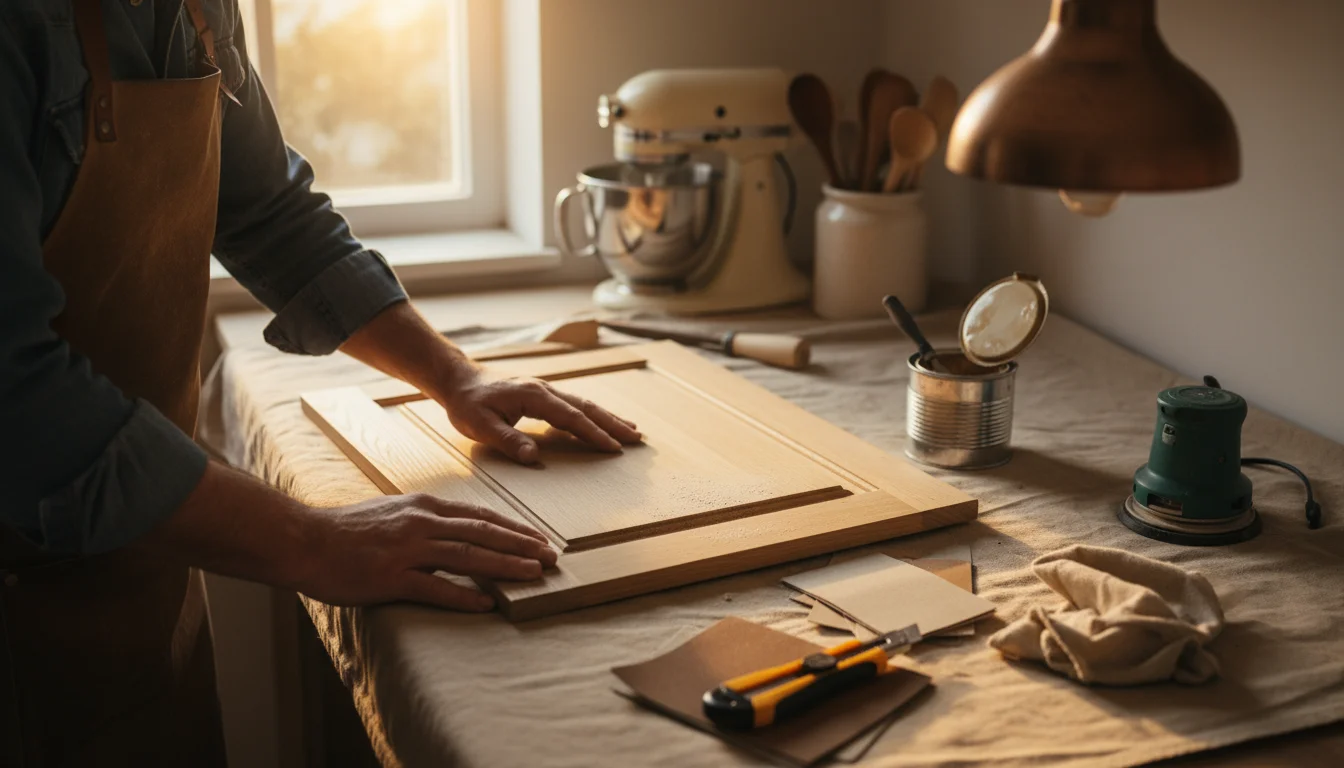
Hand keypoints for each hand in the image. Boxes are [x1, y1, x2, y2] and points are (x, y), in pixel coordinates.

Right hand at [294, 494, 557, 610]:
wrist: (305, 540)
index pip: (480, 516)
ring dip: (504, 565)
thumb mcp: (394, 513)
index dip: (514, 529)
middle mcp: (421, 523)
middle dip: (521, 544)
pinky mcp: (390, 577)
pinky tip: (487, 603)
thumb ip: (426, 520)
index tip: (539, 539)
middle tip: (551, 556)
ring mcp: (406, 550)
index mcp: (423, 507)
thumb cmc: (348, 530)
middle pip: (482, 532)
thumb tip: (458, 529)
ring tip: (533, 574)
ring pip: (468, 555)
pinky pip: (434, 588)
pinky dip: (464, 596)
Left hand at [436, 370, 641, 463]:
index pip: (571, 417)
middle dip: (613, 423)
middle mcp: (546, 390)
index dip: (593, 434)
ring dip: (608, 418)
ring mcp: (546, 390)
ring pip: (584, 404)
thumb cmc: (467, 403)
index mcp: (534, 396)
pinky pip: (575, 405)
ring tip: (631, 430)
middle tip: (636, 438)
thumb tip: (533, 458)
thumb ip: (507, 440)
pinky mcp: (543, 395)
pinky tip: (602, 422)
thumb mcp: (480, 425)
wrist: (458, 380)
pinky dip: (593, 414)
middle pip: (587, 407)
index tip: (613, 448)